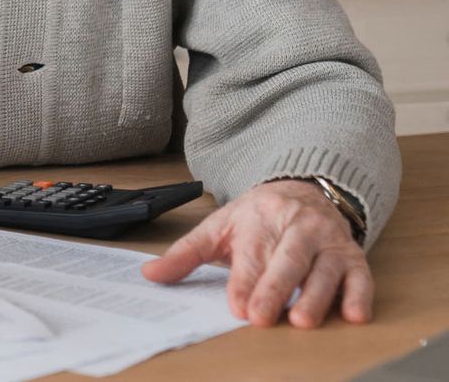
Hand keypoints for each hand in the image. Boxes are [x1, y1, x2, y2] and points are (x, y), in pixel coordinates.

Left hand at [141, 179, 372, 327]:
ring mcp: (329, 242)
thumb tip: (149, 275)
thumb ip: (185, 254)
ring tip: (302, 320)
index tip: (238, 306)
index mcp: (260, 217)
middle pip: (287, 260)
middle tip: (263, 318)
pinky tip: (354, 315)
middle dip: (274, 289)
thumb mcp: (219, 228)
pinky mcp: (354, 257)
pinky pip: (361, 277)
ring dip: (315, 296)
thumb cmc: (258, 217)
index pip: (253, 253)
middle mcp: (298, 227)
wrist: (304, 190)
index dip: (245, 281)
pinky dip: (359, 296)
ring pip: (324, 270)